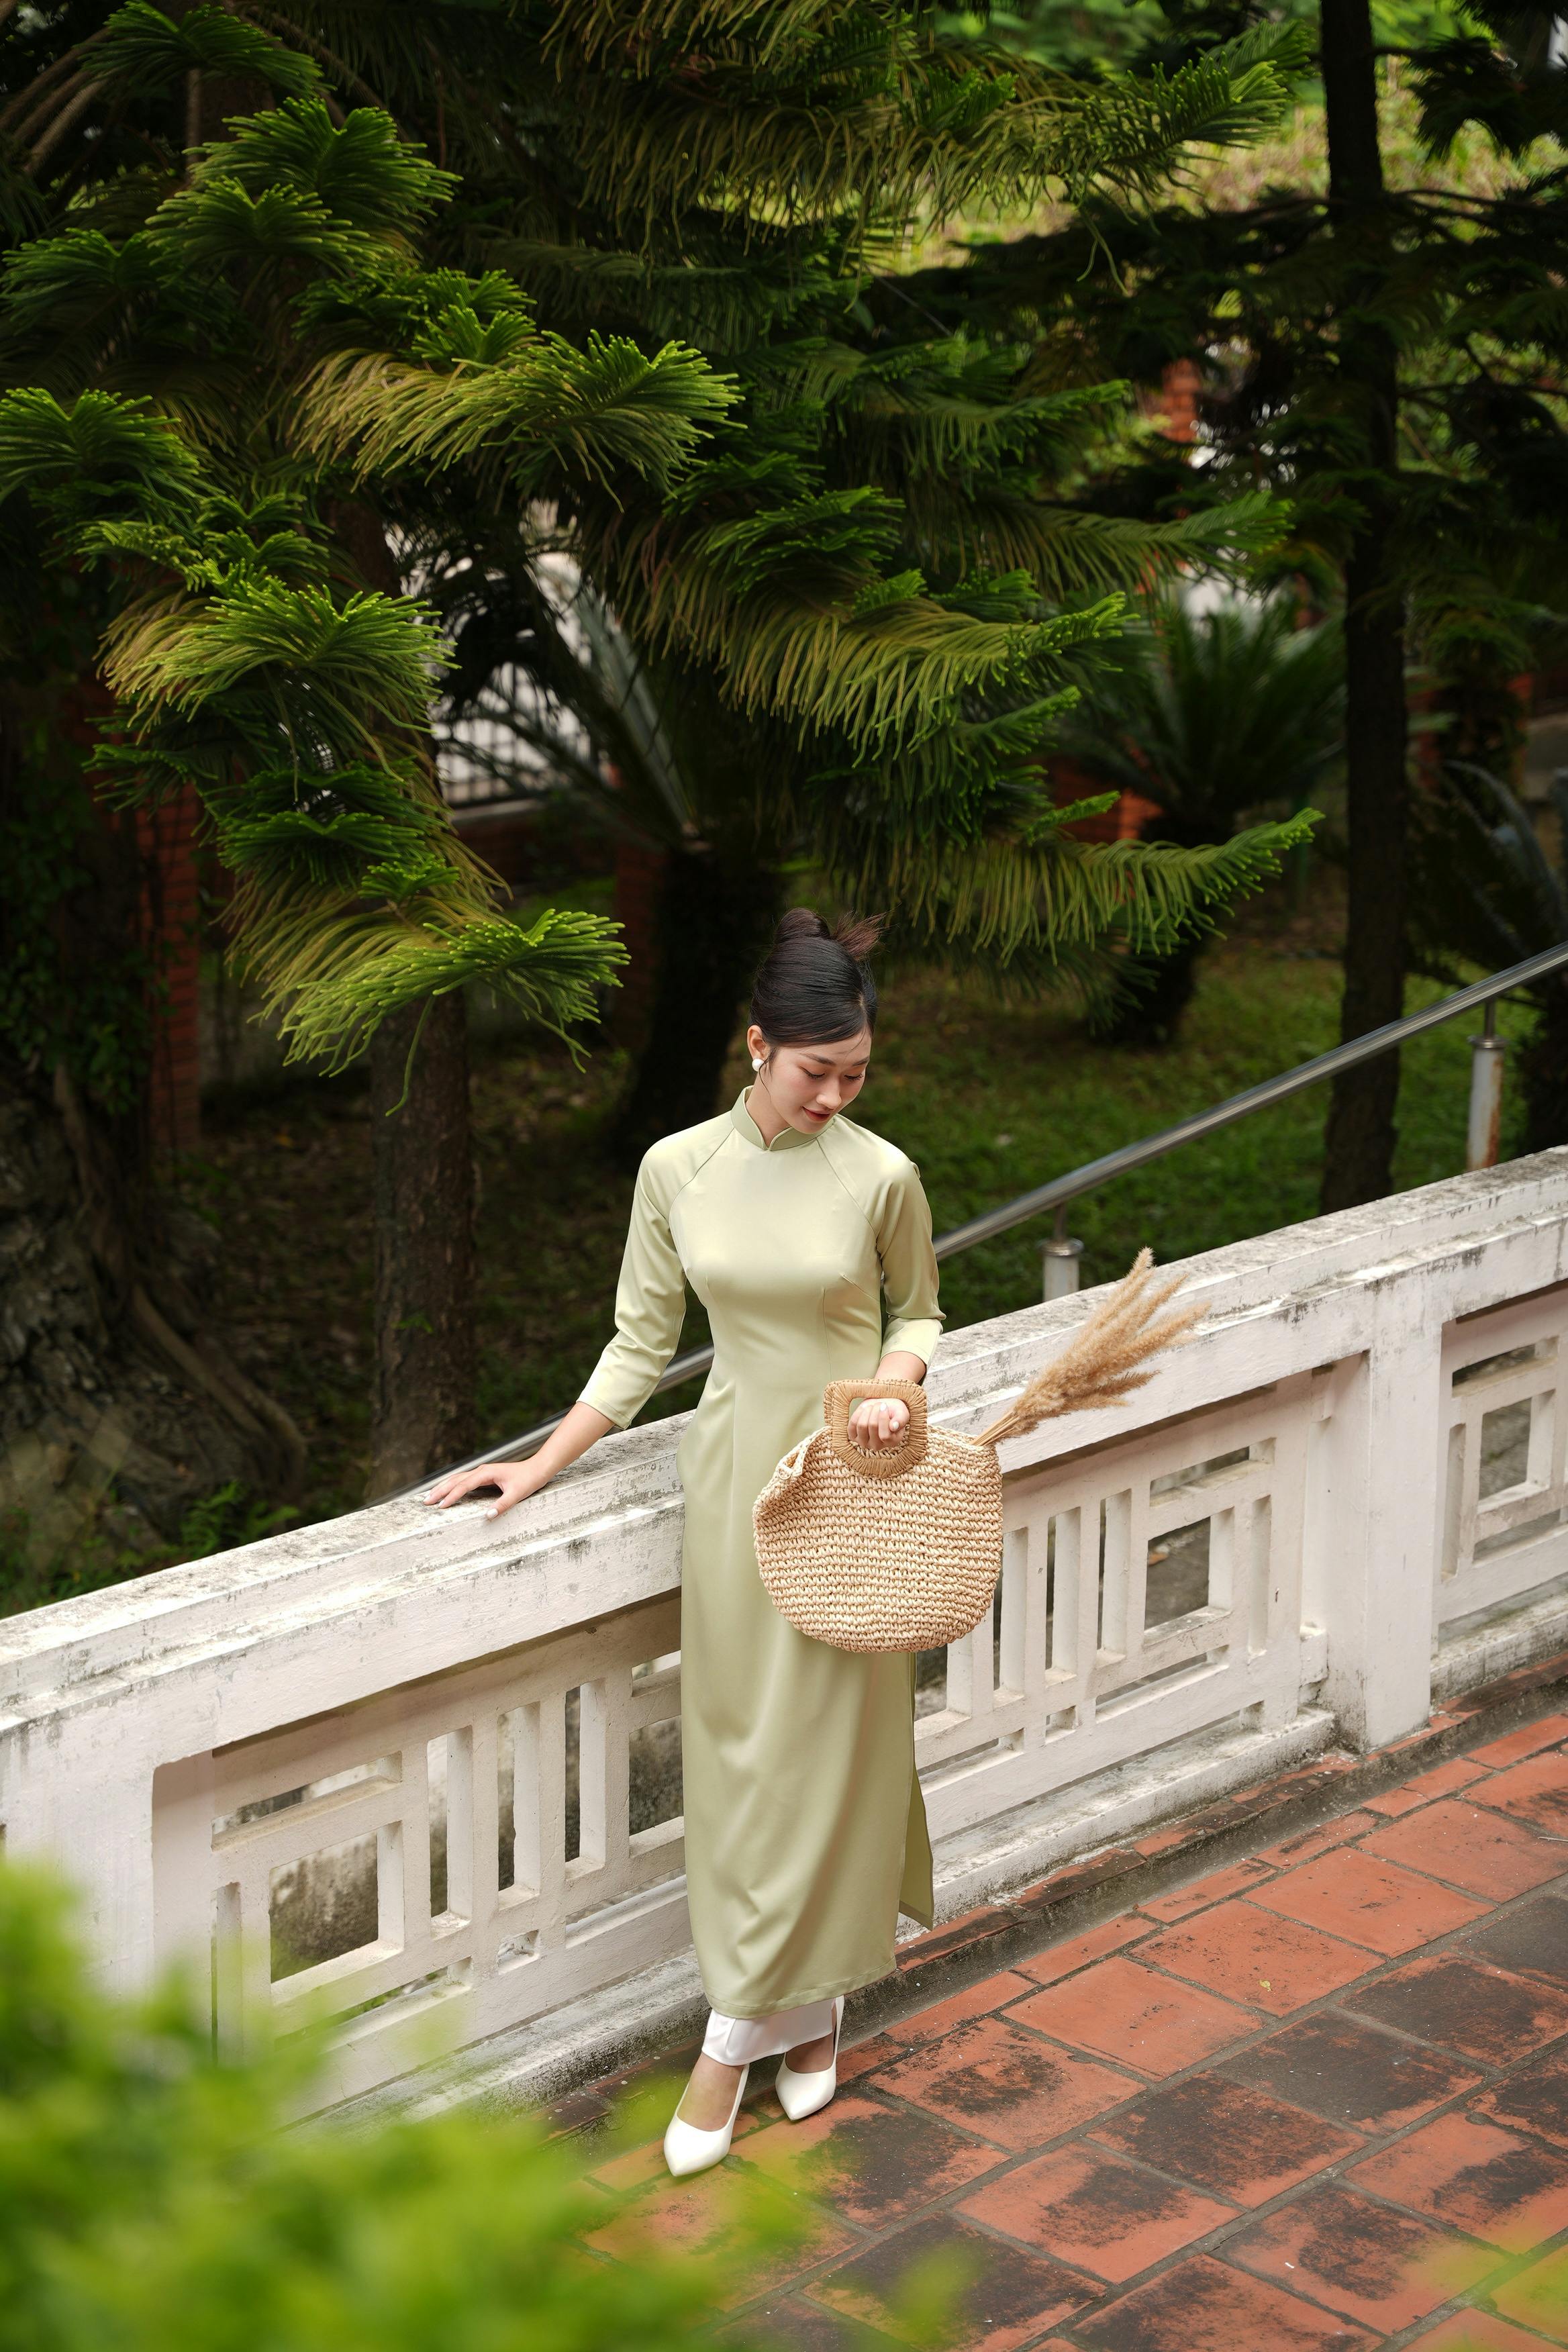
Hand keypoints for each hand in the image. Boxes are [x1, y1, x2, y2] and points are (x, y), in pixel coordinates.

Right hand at [421, 1456, 550, 1516]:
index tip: (440, 1506)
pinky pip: (463, 1480)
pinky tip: (447, 1491)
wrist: (538, 1468)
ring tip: (430, 1497)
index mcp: (486, 1473)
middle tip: (425, 1502)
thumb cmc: (528, 1480)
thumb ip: (502, 1505)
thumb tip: (487, 1516)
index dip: (451, 1496)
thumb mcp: (517, 1494)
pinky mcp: (484, 1475)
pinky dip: (452, 1486)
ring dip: (443, 1487)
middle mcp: (481, 1470)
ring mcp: (482, 1472)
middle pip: (455, 1479)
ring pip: (457, 1478)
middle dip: (439, 1490)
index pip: (464, 1485)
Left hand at [848, 1395, 910, 1452]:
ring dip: (867, 1411)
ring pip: (862, 1425)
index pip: (885, 1436)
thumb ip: (901, 1419)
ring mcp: (864, 1442)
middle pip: (873, 1427)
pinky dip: (858, 1413)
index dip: (884, 1418)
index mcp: (893, 1442)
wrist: (882, 1407)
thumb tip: (893, 1427)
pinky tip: (864, 1410)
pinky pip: (852, 1424)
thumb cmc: (894, 1411)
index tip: (884, 1406)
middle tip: (879, 1404)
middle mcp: (878, 1446)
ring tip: (872, 1407)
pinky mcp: (853, 1436)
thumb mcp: (902, 1412)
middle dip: (875, 1410)